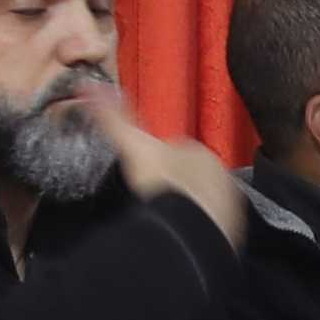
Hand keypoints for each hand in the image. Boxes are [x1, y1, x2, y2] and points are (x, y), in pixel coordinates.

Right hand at [80, 81, 247, 247]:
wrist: (184, 230)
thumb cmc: (162, 185)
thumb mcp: (133, 145)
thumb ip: (113, 117)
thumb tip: (90, 87)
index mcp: (200, 152)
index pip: (178, 151)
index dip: (159, 164)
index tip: (146, 176)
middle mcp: (220, 175)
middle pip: (191, 177)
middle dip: (175, 185)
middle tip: (154, 199)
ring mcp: (227, 204)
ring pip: (201, 201)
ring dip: (187, 206)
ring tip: (165, 217)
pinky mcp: (229, 229)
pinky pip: (210, 225)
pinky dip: (197, 227)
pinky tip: (180, 232)